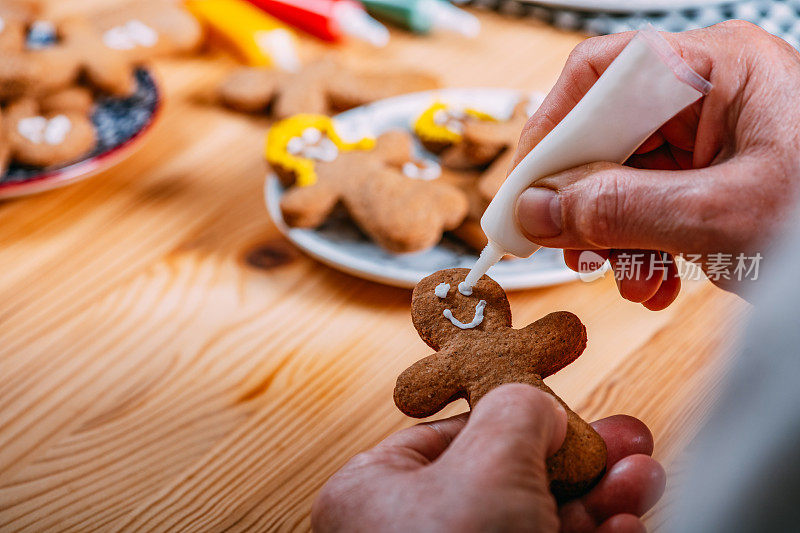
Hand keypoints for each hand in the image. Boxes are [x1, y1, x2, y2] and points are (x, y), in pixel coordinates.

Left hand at [312, 384, 664, 531]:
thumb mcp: (489, 462)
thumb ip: (516, 413)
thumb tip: (538, 408)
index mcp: (375, 489)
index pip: (454, 437)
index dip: (517, 421)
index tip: (568, 415)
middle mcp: (412, 530)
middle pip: (507, 479)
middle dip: (578, 461)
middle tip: (626, 444)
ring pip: (537, 521)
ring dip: (598, 500)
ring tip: (642, 477)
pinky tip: (626, 523)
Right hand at [514, 21, 799, 309]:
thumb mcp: (721, 216)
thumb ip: (619, 211)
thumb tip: (537, 212)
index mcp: (717, 68)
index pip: (599, 76)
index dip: (551, 133)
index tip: (524, 193)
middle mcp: (709, 95)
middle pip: (605, 131)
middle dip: (582, 199)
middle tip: (563, 246)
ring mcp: (712, 139)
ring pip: (623, 176)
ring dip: (610, 234)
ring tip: (623, 276)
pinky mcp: (715, 179)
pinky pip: (650, 204)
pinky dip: (640, 247)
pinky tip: (653, 280)